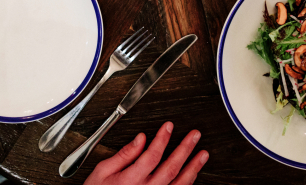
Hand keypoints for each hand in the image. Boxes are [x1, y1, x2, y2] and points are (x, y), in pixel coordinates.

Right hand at [85, 122, 207, 184]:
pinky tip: (193, 175)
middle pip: (171, 168)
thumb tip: (140, 139)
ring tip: (203, 155)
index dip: (163, 139)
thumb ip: (123, 155)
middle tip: (195, 135)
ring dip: (193, 168)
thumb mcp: (102, 172)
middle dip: (185, 149)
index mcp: (131, 180)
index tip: (169, 126)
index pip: (152, 156)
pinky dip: (187, 184)